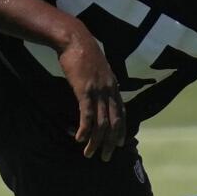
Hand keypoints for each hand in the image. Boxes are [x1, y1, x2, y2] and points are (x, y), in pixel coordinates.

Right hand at [58, 27, 125, 161]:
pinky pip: (88, 115)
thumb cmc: (83, 52)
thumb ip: (101, 81)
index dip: (121, 130)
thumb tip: (97, 90)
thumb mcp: (98, 68)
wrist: (74, 38)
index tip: (119, 144)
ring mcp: (99, 91)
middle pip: (114, 123)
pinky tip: (80, 139)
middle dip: (110, 142)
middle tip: (105, 157)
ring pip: (101, 123)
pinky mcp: (85, 90)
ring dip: (95, 141)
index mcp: (114, 86)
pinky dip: (85, 129)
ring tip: (89, 154)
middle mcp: (110, 90)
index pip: (122, 113)